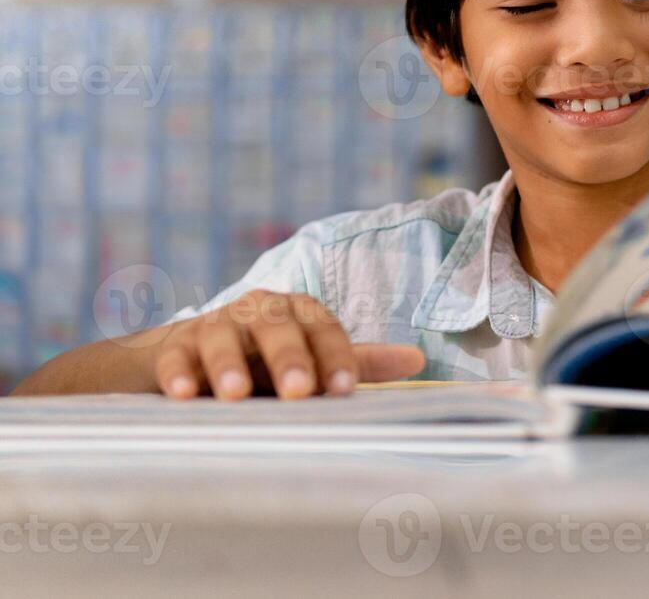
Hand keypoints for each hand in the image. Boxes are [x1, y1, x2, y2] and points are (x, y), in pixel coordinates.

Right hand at [151, 290, 426, 399]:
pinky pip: (176, 356)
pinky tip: (183, 394)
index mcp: (299, 312)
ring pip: (222, 336)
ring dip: (229, 364)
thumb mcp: (312, 362)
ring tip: (235, 394)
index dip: (336, 358)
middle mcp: (258, 311)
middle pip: (276, 326)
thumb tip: (418, 360)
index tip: (344, 391)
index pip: (324, 329)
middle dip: (288, 357)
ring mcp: (214, 325)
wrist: (195, 357)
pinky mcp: (175, 346)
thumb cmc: (267, 363)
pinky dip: (179, 373)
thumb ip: (356, 361)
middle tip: (297, 391)